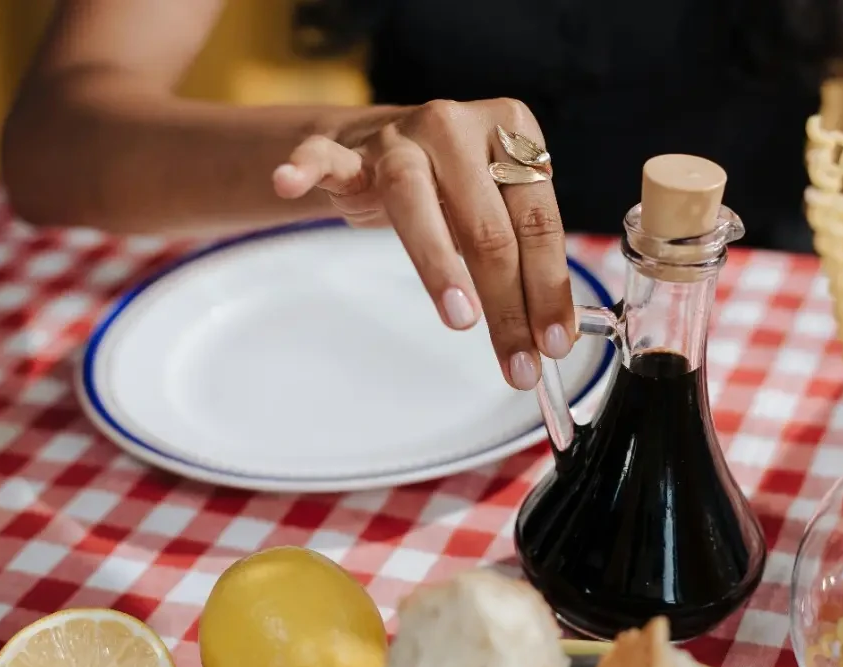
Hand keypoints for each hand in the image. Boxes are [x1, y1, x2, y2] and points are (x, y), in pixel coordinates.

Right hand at [272, 98, 574, 390]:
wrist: (384, 145)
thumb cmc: (453, 188)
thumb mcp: (498, 211)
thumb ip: (524, 262)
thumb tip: (551, 336)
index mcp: (512, 131)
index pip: (538, 222)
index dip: (549, 288)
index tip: (554, 344)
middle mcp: (457, 126)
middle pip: (488, 227)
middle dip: (507, 306)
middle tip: (517, 364)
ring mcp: (397, 137)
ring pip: (416, 202)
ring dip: (439, 265)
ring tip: (461, 318)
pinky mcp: (345, 151)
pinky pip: (324, 159)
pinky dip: (306, 169)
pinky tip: (288, 181)